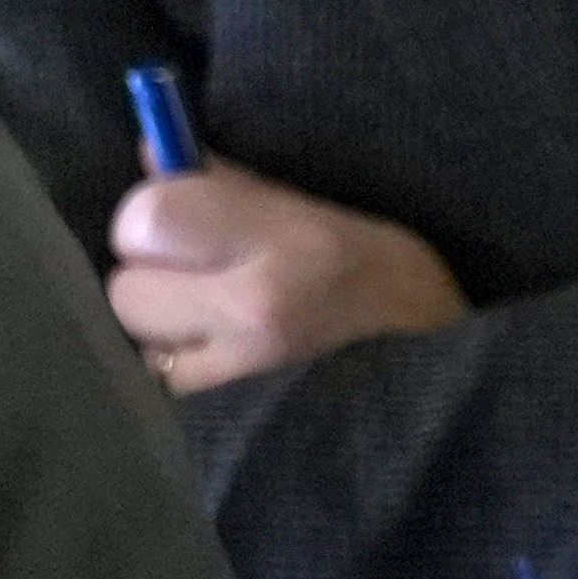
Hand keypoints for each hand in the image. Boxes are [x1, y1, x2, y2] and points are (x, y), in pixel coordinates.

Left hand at [106, 156, 466, 389]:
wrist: (449, 387)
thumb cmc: (391, 290)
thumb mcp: (328, 218)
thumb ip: (235, 188)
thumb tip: (154, 155)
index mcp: (286, 241)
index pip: (148, 216)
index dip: (153, 219)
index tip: (186, 227)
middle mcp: (255, 308)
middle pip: (128, 287)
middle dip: (153, 280)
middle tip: (202, 282)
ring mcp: (239, 375)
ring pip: (139, 345)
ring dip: (164, 334)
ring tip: (219, 329)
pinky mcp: (226, 423)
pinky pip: (162, 389)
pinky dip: (179, 374)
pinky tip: (224, 367)